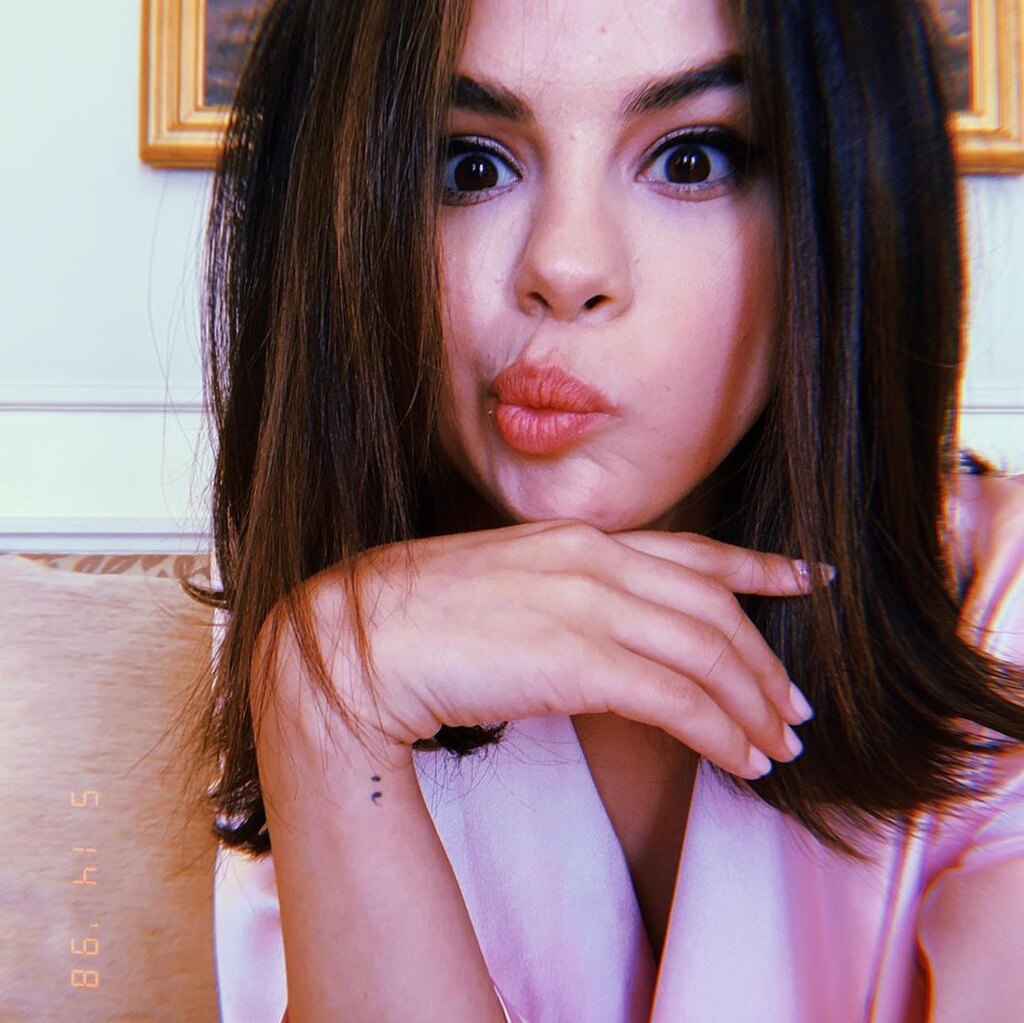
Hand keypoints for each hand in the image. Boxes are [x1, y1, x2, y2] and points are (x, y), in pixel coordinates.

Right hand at [277, 521, 818, 779]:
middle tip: (795, 709)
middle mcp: (595, 560)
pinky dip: (721, 732)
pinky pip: (676, 699)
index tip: (807, 578)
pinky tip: (741, 759)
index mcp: (580, 539)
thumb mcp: (510, 586)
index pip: (692, 552)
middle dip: (763, 665)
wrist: (364, 638)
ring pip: (705, 657)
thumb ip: (571, 597)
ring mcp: (587, 604)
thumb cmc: (423, 617)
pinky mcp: (576, 657)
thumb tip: (617, 639)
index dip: (759, 568)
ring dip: (752, 707)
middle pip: (712, 613)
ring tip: (778, 747)